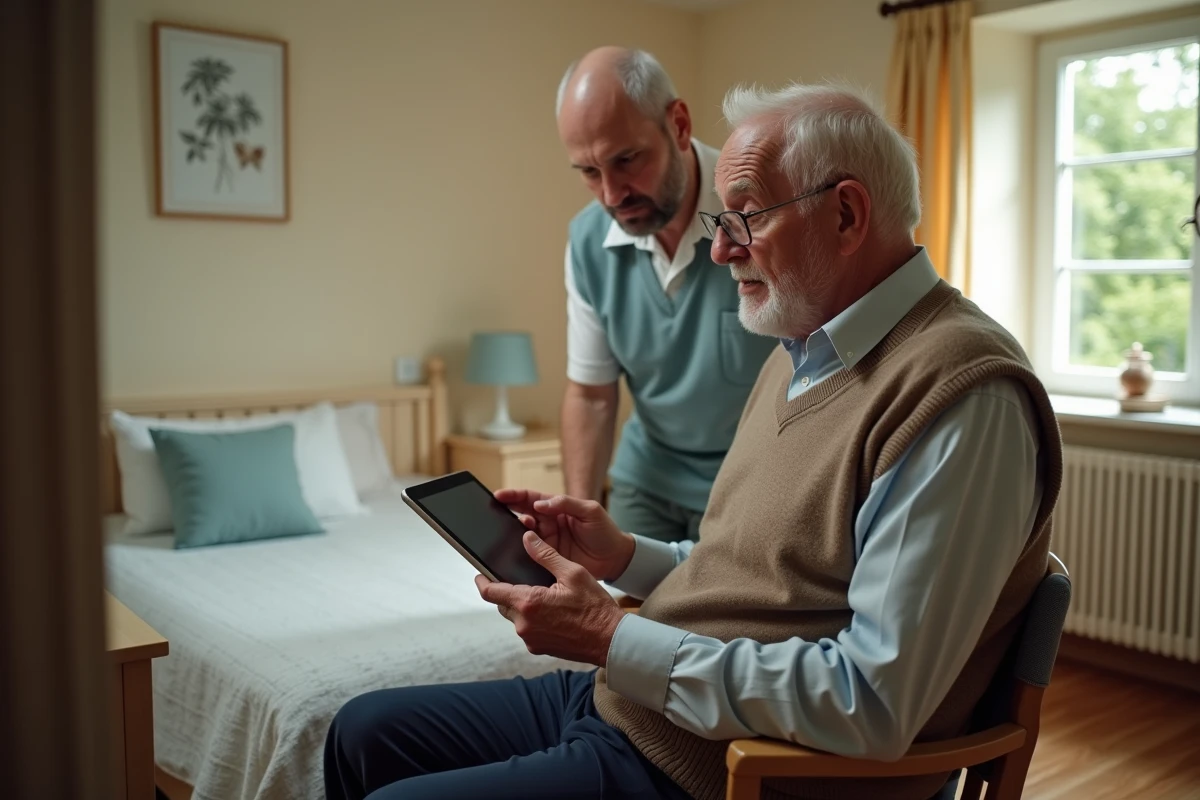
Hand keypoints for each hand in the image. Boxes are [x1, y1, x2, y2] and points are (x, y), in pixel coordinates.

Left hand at [475, 530, 624, 666]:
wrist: (610, 640)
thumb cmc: (595, 608)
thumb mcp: (572, 573)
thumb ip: (546, 555)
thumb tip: (527, 539)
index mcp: (529, 603)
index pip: (490, 592)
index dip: (481, 582)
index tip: (479, 575)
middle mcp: (524, 624)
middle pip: (502, 604)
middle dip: (507, 591)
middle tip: (520, 579)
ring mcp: (530, 639)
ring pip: (515, 617)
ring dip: (522, 606)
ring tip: (543, 594)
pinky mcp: (538, 648)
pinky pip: (528, 629)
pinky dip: (534, 619)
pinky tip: (552, 612)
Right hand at [495, 489, 634, 581]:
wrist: (616, 559)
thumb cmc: (605, 531)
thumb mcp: (590, 511)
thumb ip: (567, 503)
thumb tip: (541, 504)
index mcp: (557, 507)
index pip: (531, 498)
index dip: (514, 496)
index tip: (499, 496)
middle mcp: (548, 522)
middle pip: (522, 514)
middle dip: (506, 512)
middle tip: (493, 513)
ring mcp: (547, 541)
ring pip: (523, 534)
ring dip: (513, 532)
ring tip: (506, 531)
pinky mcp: (548, 557)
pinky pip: (530, 553)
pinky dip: (520, 551)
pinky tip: (513, 551)